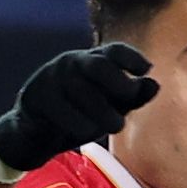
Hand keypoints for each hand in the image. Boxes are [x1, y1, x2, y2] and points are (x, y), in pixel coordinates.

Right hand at [0, 42, 155, 175]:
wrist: (31, 136)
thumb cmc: (74, 119)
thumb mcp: (107, 109)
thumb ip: (130, 98)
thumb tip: (154, 84)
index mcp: (89, 62)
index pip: (112, 51)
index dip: (131, 57)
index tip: (146, 68)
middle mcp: (70, 64)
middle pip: (98, 65)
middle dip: (118, 81)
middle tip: (130, 98)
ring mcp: (51, 78)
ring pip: (81, 90)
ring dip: (103, 110)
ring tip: (115, 126)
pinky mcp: (35, 98)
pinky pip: (60, 109)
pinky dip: (78, 122)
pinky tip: (87, 131)